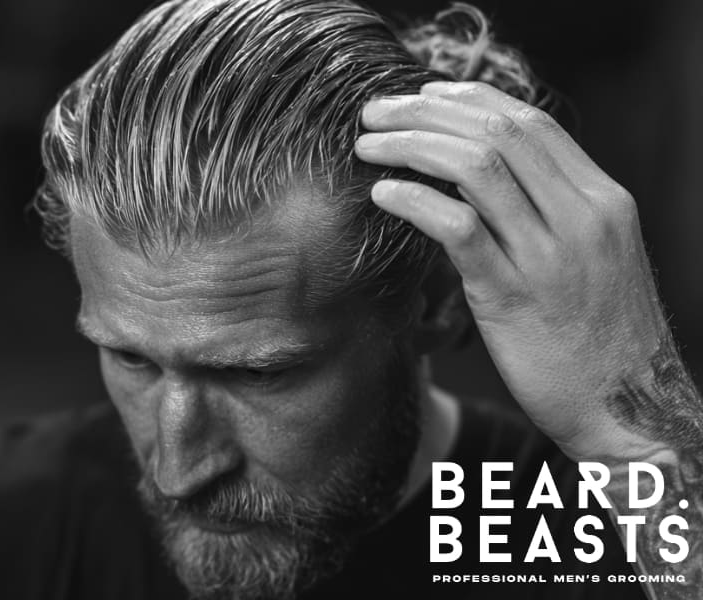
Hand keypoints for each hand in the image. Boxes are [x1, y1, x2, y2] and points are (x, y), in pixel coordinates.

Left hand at [355, 81, 679, 460]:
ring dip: (410, 145)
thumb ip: (552, 213)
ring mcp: (551, 255)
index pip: (531, 121)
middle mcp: (583, 216)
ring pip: (476, 166)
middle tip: (376, 114)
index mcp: (602, 201)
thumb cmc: (598, 337)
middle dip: (426, 111)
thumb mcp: (592, 258)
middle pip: (498, 130)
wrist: (627, 410)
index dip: (466, 99)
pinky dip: (415, 201)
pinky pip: (459, 229)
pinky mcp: (515, 296)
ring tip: (368, 148)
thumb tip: (481, 178)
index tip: (421, 96)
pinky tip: (383, 194)